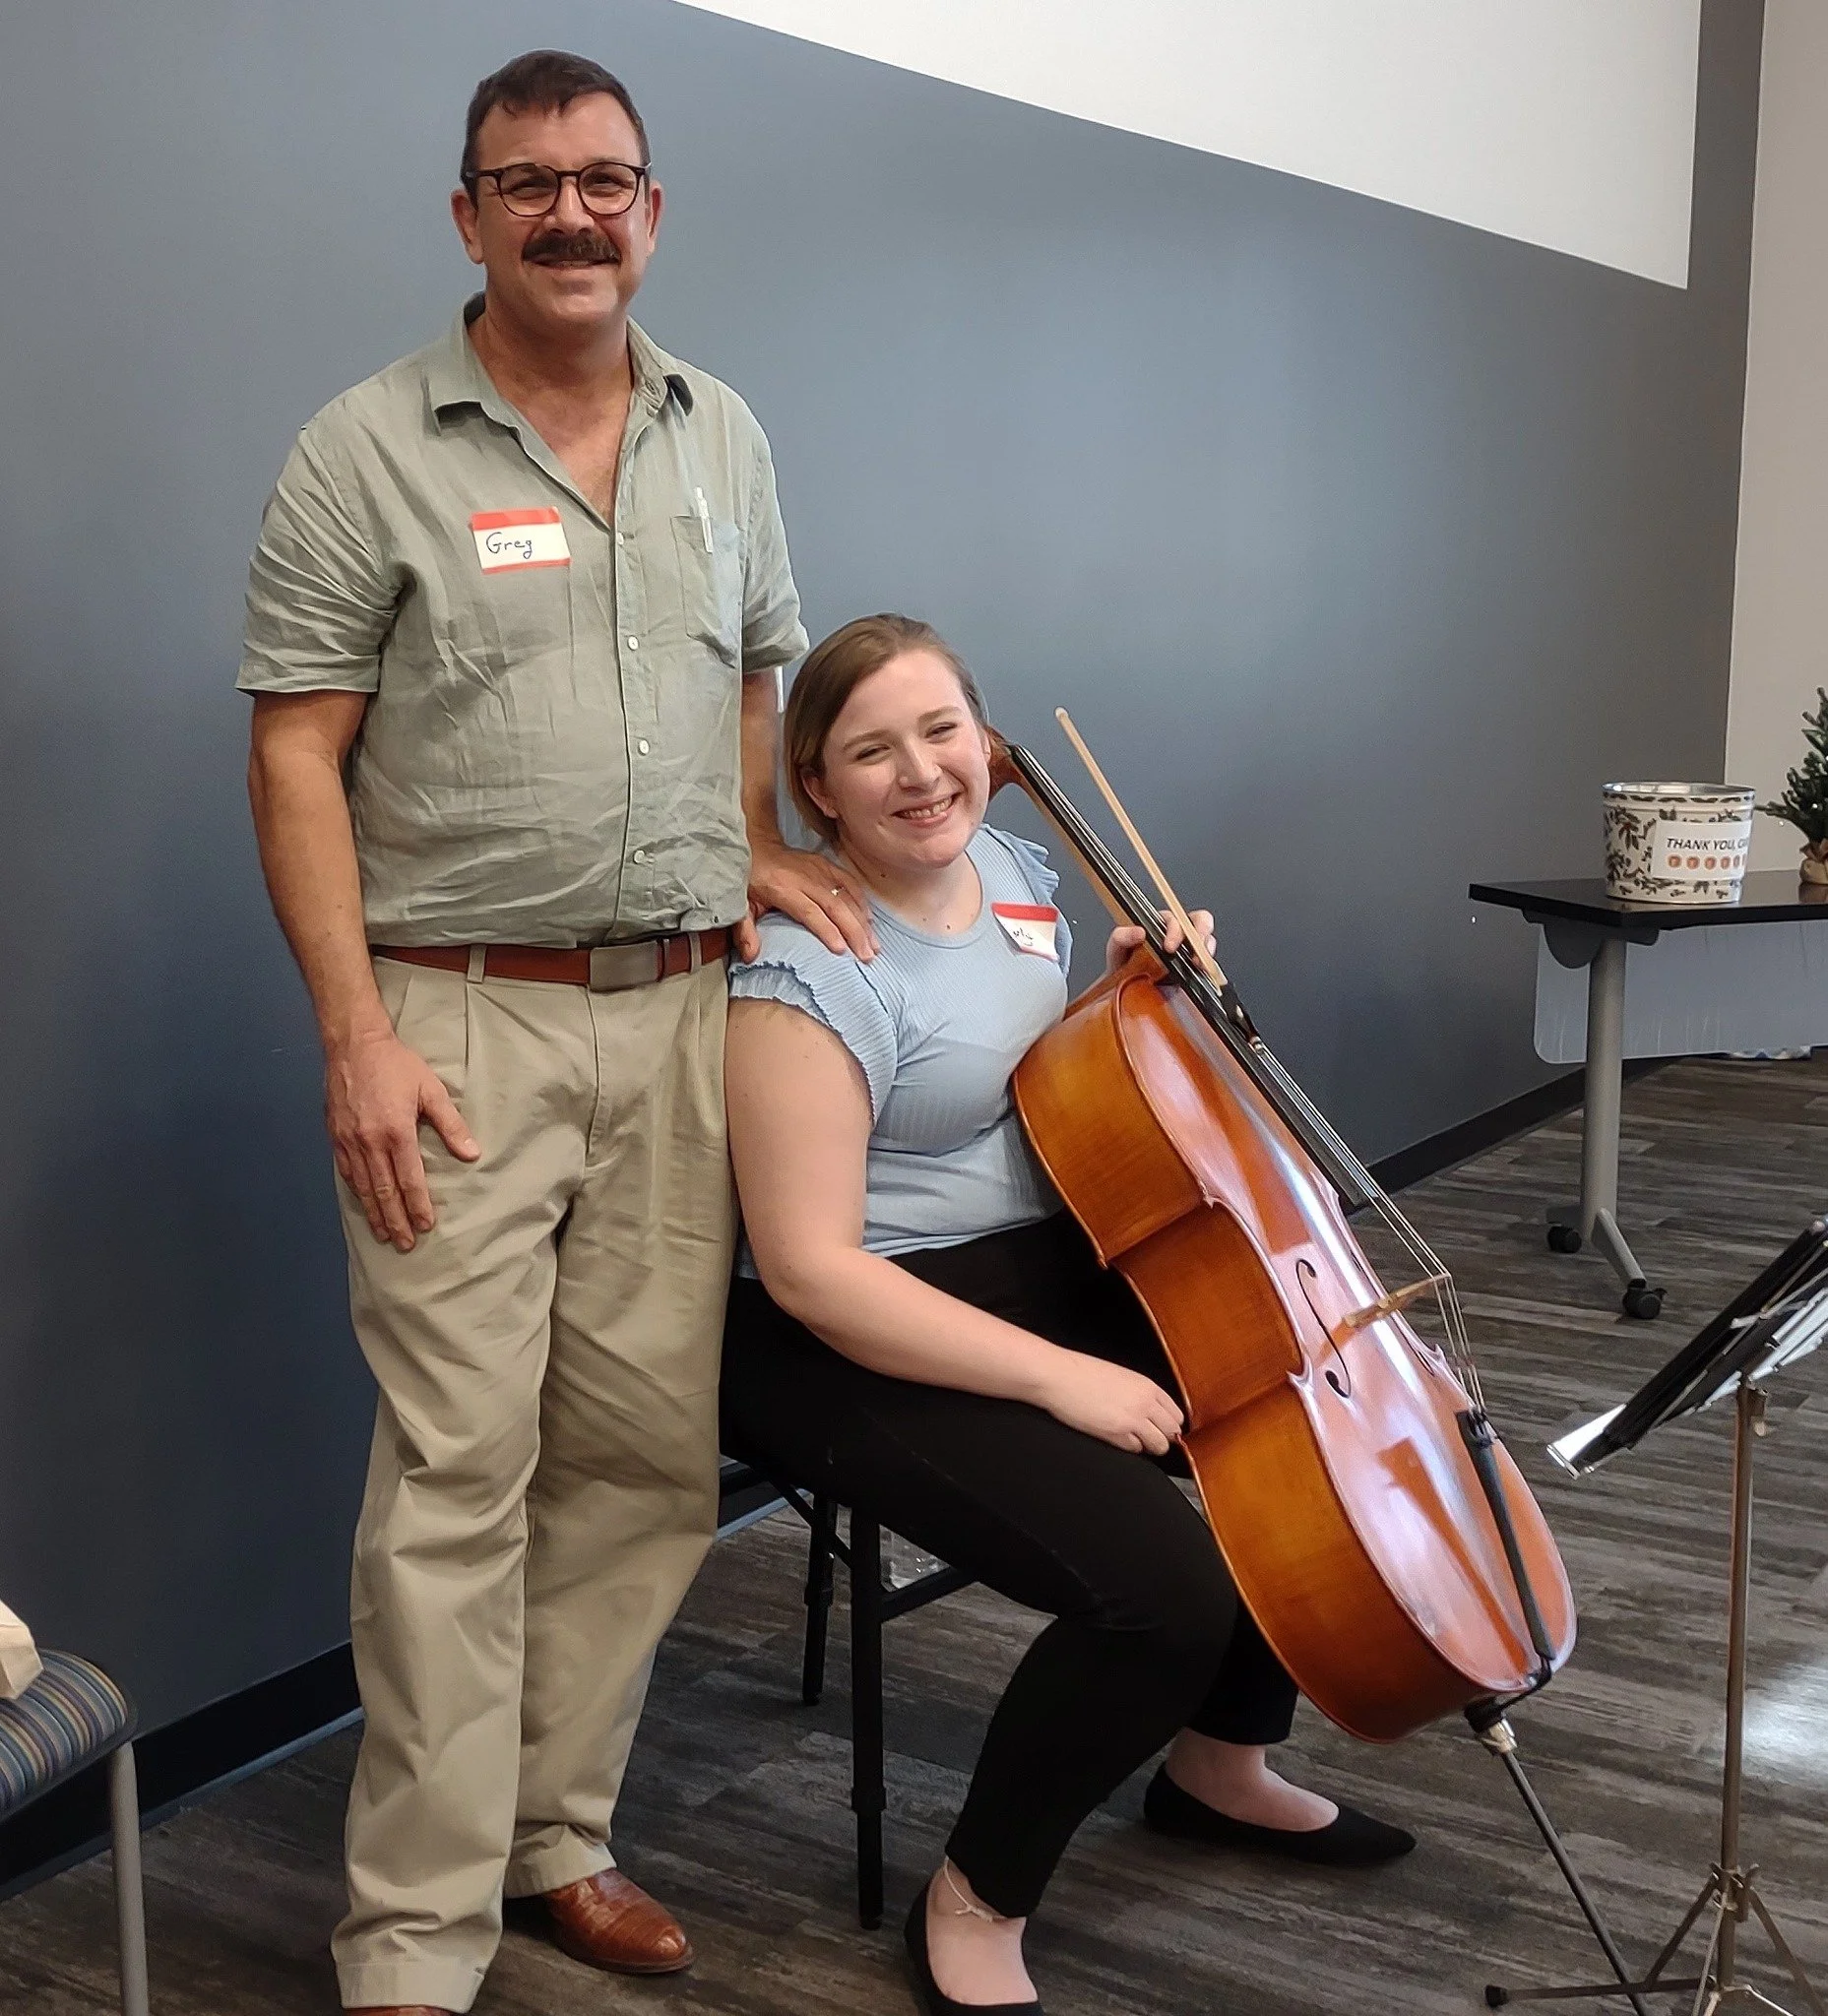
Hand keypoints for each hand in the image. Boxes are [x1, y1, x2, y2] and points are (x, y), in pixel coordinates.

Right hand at [325, 1030, 479, 1251]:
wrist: (353, 1045)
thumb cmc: (397, 1065)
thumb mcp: (431, 1090)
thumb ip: (451, 1125)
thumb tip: (472, 1153)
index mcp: (396, 1132)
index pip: (409, 1179)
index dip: (418, 1205)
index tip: (426, 1226)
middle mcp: (370, 1142)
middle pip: (384, 1191)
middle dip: (395, 1220)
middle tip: (405, 1244)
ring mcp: (349, 1141)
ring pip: (363, 1187)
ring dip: (374, 1213)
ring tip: (384, 1234)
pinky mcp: (335, 1136)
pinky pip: (346, 1172)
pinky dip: (356, 1192)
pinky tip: (364, 1204)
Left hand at [741, 836, 877, 960]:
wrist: (757, 845)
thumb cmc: (749, 880)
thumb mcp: (740, 904)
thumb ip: (744, 930)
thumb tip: (750, 956)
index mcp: (783, 888)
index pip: (810, 911)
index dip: (827, 930)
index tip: (841, 950)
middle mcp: (806, 878)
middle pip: (836, 906)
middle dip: (854, 932)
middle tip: (867, 956)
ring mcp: (819, 869)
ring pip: (847, 896)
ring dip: (863, 922)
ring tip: (874, 945)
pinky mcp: (827, 864)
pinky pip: (850, 883)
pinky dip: (862, 902)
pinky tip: (870, 921)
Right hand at [1037, 1351, 1184, 1454]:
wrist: (1059, 1375)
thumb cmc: (1082, 1372)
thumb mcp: (1120, 1376)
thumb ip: (1139, 1393)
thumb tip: (1150, 1410)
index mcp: (1147, 1385)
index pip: (1176, 1414)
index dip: (1169, 1424)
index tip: (1162, 1428)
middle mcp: (1145, 1403)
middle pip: (1172, 1431)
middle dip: (1163, 1436)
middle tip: (1149, 1436)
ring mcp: (1132, 1419)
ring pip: (1159, 1445)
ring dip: (1149, 1445)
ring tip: (1133, 1438)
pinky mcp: (1116, 1434)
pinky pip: (1135, 1449)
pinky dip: (1129, 1447)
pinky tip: (1116, 1436)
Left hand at [1104, 907, 1215, 977]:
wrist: (1126, 991)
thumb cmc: (1121, 965)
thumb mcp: (1116, 949)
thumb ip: (1121, 936)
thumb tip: (1140, 932)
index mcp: (1160, 925)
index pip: (1176, 918)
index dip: (1176, 929)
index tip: (1168, 948)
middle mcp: (1178, 934)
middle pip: (1200, 921)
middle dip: (1200, 933)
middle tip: (1191, 953)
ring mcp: (1188, 951)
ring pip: (1208, 939)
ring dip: (1207, 948)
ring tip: (1198, 964)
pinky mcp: (1195, 969)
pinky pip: (1210, 962)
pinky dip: (1210, 966)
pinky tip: (1203, 973)